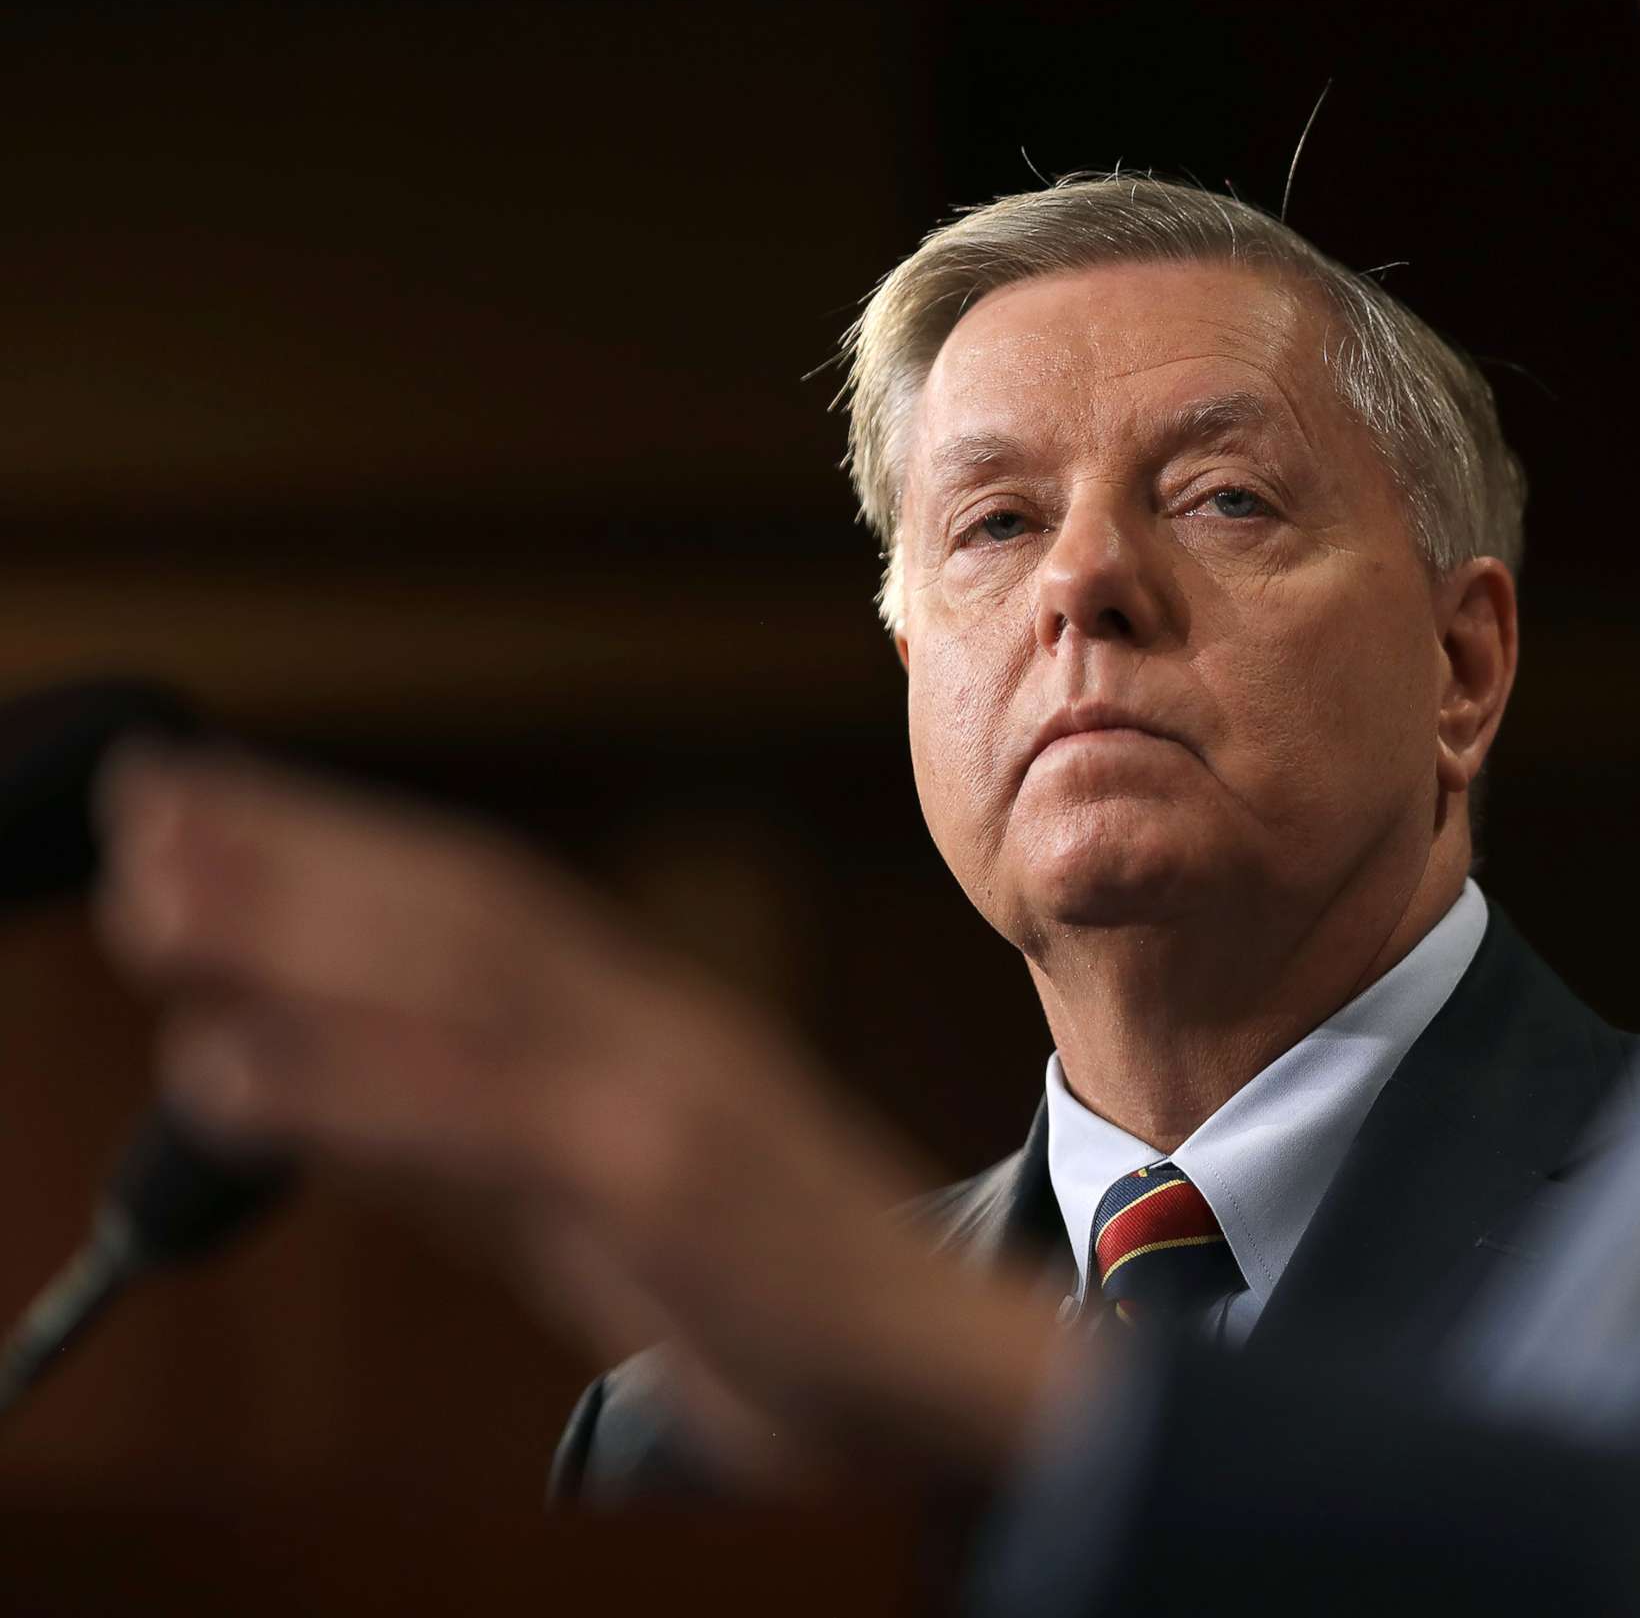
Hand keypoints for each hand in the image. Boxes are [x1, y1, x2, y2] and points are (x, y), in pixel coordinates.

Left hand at [90, 743, 1071, 1481]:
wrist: (963, 1375)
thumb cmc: (801, 1309)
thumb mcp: (611, 1213)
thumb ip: (476, 1148)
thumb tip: (323, 1088)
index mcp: (656, 1032)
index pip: (483, 911)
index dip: (340, 849)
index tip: (209, 804)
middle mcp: (660, 1033)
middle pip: (461, 916)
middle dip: (295, 849)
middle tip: (147, 791)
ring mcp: (666, 1098)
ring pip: (466, 987)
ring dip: (295, 929)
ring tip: (153, 888)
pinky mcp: (666, 1186)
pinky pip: (487, 1123)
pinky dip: (348, 1085)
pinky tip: (225, 1065)